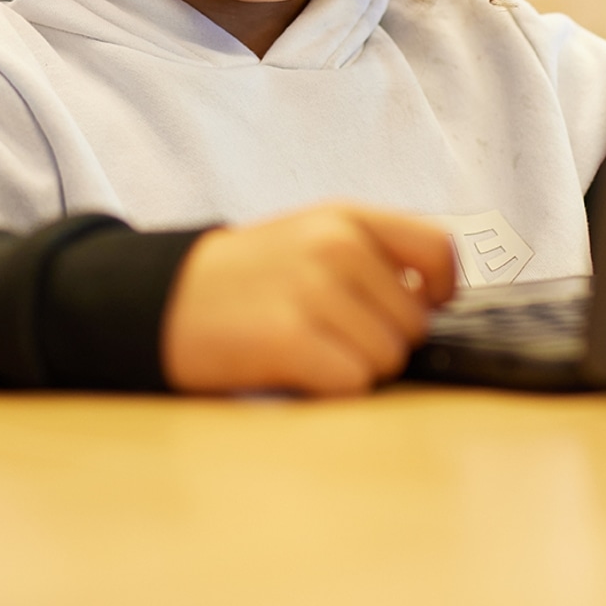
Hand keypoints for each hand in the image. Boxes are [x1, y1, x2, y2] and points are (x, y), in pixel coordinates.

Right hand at [161, 205, 455, 396]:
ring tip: (310, 348)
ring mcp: (312, 290)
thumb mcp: (313, 237)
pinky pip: (353, 384)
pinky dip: (330, 388)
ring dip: (355, 368)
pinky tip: (295, 368)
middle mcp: (335, 245)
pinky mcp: (288, 338)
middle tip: (332, 334)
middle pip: (414, 323)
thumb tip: (436, 304)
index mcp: (346, 217)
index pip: (438, 248)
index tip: (420, 307)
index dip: (440, 291)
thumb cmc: (252, 278)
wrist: (164, 298)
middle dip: (382, 341)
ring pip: (387, 358)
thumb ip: (374, 255)